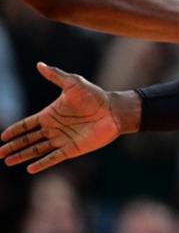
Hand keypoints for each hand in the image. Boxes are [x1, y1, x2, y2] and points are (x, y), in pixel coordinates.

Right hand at [0, 63, 124, 173]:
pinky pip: (54, 157)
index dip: (15, 130)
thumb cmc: (94, 96)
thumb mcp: (73, 83)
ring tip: (8, 162)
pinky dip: (42, 163)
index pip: (27, 124)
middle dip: (14, 146)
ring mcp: (62, 139)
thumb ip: (56, 76)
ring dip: (23, 155)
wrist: (113, 110)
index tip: (2, 137)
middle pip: (29, 139)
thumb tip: (39, 64)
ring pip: (37, 149)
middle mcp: (54, 129)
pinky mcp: (72, 148)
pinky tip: (30, 168)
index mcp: (50, 114)